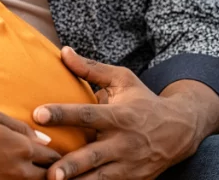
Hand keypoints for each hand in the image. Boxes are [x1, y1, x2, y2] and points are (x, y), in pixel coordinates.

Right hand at [0, 111, 59, 179]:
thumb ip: (22, 127)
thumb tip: (44, 140)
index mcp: (22, 147)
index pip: (52, 155)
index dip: (54, 154)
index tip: (51, 153)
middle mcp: (20, 170)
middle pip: (49, 175)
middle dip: (50, 169)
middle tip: (47, 165)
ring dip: (36, 177)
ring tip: (32, 170)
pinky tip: (14, 175)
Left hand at [34, 48, 215, 179]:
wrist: (180, 130)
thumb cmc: (144, 101)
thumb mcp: (122, 80)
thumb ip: (91, 69)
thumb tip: (63, 52)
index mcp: (118, 116)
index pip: (87, 115)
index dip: (62, 114)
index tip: (38, 114)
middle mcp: (123, 142)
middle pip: (93, 156)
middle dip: (71, 165)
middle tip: (50, 172)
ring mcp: (128, 165)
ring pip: (99, 179)